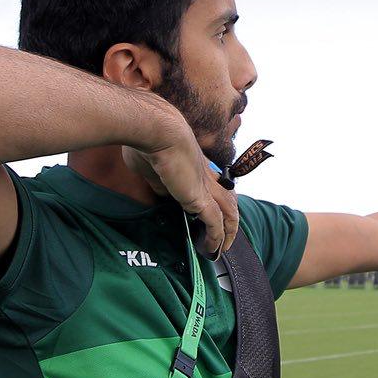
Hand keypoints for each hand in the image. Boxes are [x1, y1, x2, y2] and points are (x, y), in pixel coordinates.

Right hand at [122, 123, 238, 257]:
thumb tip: (163, 194)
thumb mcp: (150, 166)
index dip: (214, 198)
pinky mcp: (200, 197)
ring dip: (228, 231)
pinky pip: (215, 222)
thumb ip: (159, 181)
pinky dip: (217, 237)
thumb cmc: (149, 142)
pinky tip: (214, 248)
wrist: (158, 130)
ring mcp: (205, 186)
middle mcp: (205, 175)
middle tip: (225, 234)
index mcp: (194, 165)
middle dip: (229, 217)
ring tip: (223, 247)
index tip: (208, 212)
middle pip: (228, 198)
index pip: (212, 183)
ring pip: (229, 211)